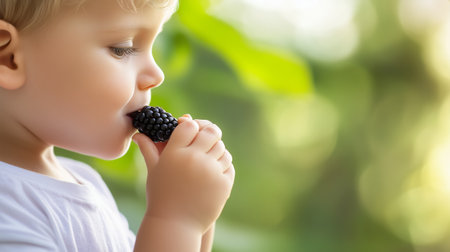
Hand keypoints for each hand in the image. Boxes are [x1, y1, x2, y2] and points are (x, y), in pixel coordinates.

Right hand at [133, 116, 234, 232]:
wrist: (175, 225)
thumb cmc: (161, 196)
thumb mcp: (154, 171)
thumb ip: (149, 149)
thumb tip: (138, 135)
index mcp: (174, 153)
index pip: (189, 125)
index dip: (191, 124)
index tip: (192, 129)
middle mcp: (193, 159)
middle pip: (209, 132)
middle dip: (210, 132)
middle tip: (209, 135)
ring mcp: (210, 171)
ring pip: (222, 148)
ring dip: (217, 149)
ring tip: (211, 155)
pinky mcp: (222, 183)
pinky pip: (228, 164)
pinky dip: (223, 164)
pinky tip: (215, 169)